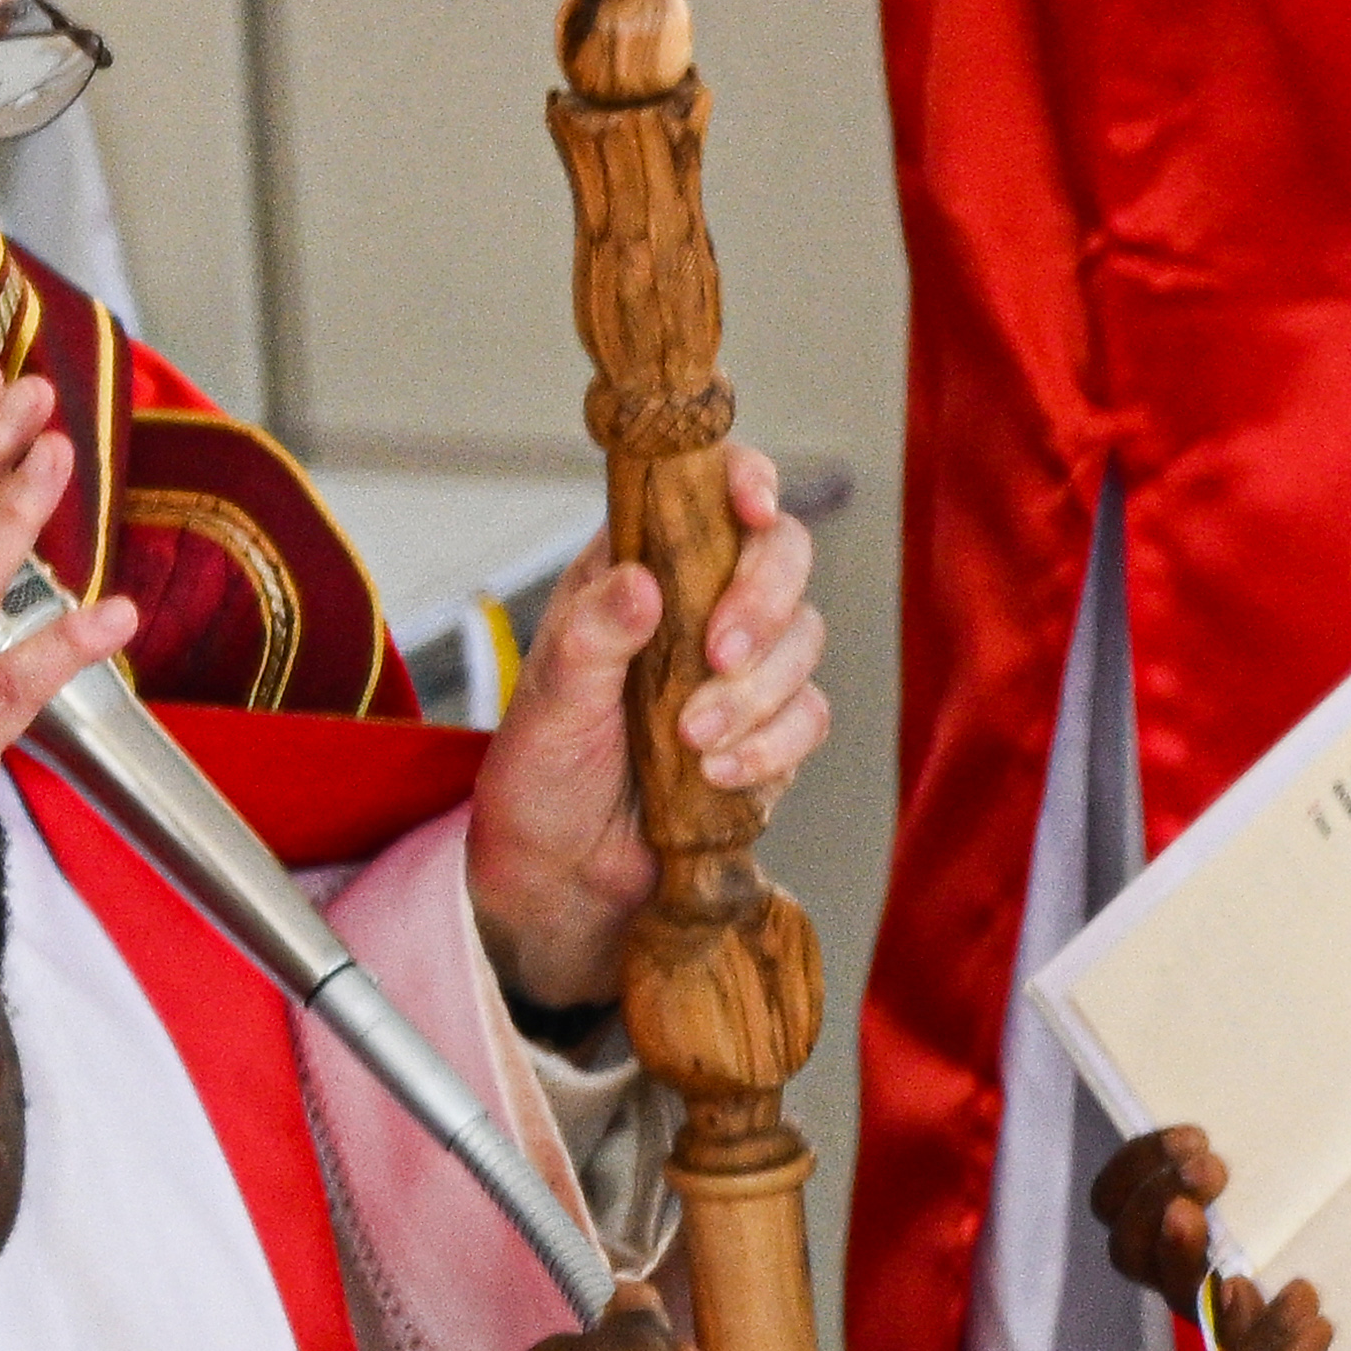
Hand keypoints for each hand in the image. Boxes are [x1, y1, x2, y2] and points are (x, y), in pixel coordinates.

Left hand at [462, 444, 828, 1009]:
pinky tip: (715, 772)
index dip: (745, 480)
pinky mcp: (769, 728)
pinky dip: (770, 744)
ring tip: (689, 738)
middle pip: (781, 554)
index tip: (750, 506)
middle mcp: (700, 600)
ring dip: (755, 690)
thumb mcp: (549, 699)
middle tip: (719, 654)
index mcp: (639, 565)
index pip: (708, 490)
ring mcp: (741, 664)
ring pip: (803, 639)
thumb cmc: (542, 768)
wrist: (563, 871)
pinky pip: (808, 715)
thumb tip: (640, 584)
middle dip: (762, 601)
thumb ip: (591, 638)